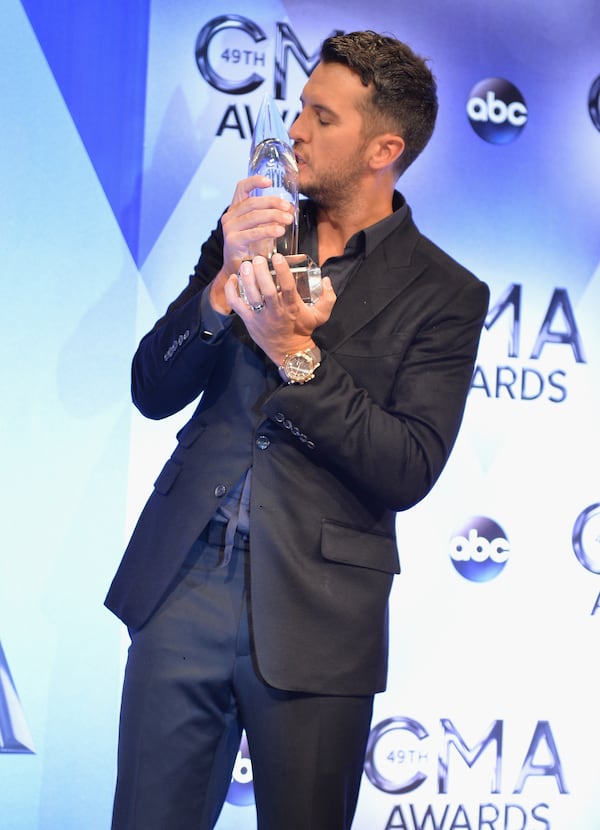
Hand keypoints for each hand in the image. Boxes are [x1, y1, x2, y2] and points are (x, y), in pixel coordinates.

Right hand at [209, 176, 294, 314]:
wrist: (240, 272)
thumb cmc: (252, 249)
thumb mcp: (260, 228)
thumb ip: (270, 216)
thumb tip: (290, 208)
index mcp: (235, 209)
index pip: (242, 188)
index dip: (255, 181)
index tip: (269, 181)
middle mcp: (229, 216)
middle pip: (253, 202)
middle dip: (273, 203)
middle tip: (288, 208)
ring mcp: (229, 229)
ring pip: (254, 215)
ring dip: (274, 216)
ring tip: (288, 219)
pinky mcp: (232, 241)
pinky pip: (253, 232)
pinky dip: (268, 230)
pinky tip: (280, 231)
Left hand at [224, 254, 335, 364]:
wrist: (289, 352)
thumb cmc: (302, 330)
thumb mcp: (320, 316)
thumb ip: (328, 298)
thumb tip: (326, 280)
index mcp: (292, 307)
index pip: (287, 286)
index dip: (282, 270)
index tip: (277, 257)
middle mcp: (275, 311)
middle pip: (266, 290)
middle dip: (261, 272)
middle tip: (257, 258)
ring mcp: (260, 316)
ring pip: (251, 296)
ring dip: (247, 279)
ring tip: (246, 264)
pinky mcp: (249, 320)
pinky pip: (236, 304)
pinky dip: (231, 291)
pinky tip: (233, 278)